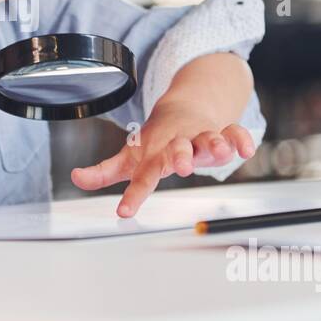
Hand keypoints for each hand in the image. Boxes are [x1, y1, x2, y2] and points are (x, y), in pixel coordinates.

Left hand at [71, 100, 255, 217]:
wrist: (182, 108)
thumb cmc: (155, 141)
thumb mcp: (129, 157)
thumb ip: (104, 171)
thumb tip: (75, 177)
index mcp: (154, 154)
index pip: (142, 177)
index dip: (134, 195)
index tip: (124, 212)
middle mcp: (178, 144)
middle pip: (180, 150)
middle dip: (181, 156)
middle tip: (181, 166)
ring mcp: (200, 137)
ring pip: (209, 138)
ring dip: (215, 144)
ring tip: (219, 151)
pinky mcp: (221, 132)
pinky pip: (234, 132)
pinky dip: (241, 138)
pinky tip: (246, 149)